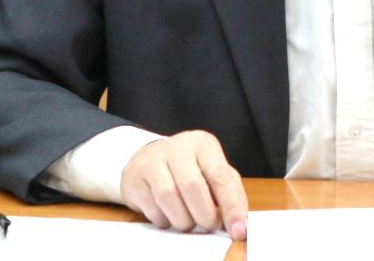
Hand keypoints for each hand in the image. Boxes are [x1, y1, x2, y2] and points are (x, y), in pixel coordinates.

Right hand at [119, 130, 248, 240]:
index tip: (237, 230)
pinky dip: (164, 220)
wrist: (150, 160)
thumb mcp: (214, 174)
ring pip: (169, 197)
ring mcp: (152, 159)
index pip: (220, 176)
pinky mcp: (133, 176)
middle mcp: (177, 146)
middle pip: (192, 186)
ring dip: (183, 220)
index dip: (231, 207)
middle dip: (204, 215)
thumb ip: (230, 195)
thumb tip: (239, 225)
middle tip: (208, 225)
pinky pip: (151, 207)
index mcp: (203, 144)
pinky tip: (168, 214)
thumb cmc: (190, 169)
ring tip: (188, 221)